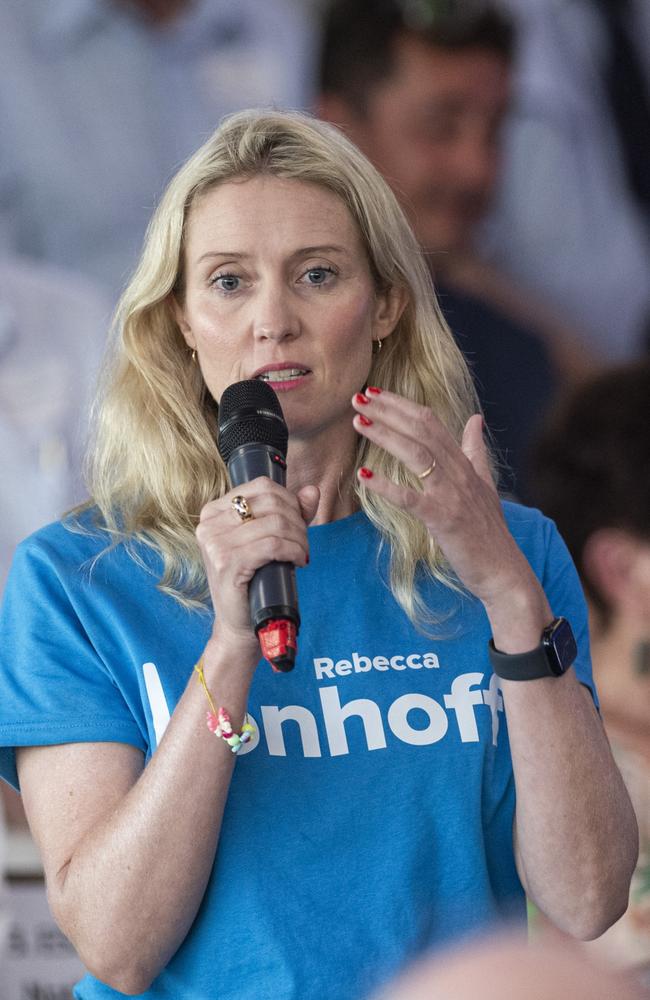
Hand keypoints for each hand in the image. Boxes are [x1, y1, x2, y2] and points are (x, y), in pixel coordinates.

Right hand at [196, 479, 318, 656]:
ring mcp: (215, 543)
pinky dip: (294, 550)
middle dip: (297, 521)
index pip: (261, 487)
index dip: (290, 501)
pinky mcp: (227, 563)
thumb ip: (289, 513)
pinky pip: (273, 544)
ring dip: (299, 538)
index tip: (299, 522)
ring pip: (275, 524)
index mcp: (213, 511)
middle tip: (303, 542)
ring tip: (301, 553)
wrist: (238, 623)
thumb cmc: (253, 579)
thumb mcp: (267, 540)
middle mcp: (209, 524)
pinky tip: (298, 560)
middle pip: (271, 503)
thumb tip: (311, 491)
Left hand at [351, 388, 542, 613]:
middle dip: (388, 411)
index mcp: (464, 463)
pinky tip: (364, 476)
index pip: (430, 422)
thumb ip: (476, 450)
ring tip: (359, 424)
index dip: (402, 405)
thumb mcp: (485, 484)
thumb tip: (476, 418)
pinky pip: (411, 498)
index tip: (375, 393)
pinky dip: (386, 486)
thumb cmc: (488, 531)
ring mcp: (451, 495)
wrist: (503, 570)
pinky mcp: (442, 519)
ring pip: (416, 455)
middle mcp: (459, 473)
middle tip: (358, 399)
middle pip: (421, 430)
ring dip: (386, 436)